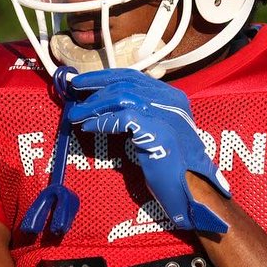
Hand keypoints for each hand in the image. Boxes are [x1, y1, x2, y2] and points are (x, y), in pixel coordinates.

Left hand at [69, 69, 230, 233]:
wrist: (192, 190)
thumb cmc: (173, 165)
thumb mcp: (159, 130)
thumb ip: (142, 114)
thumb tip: (106, 106)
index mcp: (172, 96)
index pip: (133, 76)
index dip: (104, 76)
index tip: (83, 82)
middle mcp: (171, 101)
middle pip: (125, 82)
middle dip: (94, 88)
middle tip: (74, 97)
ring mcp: (167, 115)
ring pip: (122, 97)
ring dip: (94, 106)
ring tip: (77, 116)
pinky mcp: (159, 133)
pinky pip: (123, 118)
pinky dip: (102, 121)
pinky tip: (89, 127)